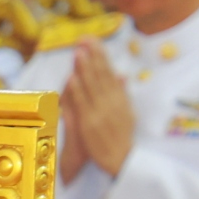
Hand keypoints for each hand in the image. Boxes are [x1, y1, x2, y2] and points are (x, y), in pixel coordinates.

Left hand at [63, 41, 134, 177]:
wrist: (122, 159)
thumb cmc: (122, 137)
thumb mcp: (127, 112)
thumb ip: (121, 93)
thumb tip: (121, 74)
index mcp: (119, 98)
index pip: (109, 72)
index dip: (100, 55)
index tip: (92, 41)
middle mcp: (111, 103)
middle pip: (101, 75)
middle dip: (92, 55)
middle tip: (85, 38)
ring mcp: (100, 113)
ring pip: (91, 86)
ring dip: (85, 68)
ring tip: (79, 51)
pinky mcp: (90, 124)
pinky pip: (82, 105)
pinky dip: (77, 91)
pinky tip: (72, 78)